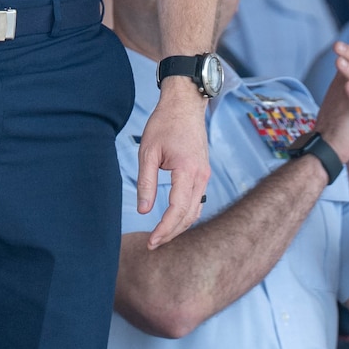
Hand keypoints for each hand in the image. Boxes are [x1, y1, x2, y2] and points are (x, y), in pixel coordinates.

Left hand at [137, 84, 208, 248]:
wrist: (185, 105)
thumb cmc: (164, 124)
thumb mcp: (148, 152)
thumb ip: (146, 183)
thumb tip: (143, 210)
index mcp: (187, 170)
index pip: (177, 209)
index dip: (164, 229)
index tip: (152, 241)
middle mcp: (201, 175)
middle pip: (189, 215)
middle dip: (172, 233)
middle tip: (153, 244)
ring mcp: (205, 174)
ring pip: (195, 210)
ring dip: (180, 226)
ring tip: (161, 235)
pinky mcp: (203, 172)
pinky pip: (197, 200)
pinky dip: (186, 214)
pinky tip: (172, 219)